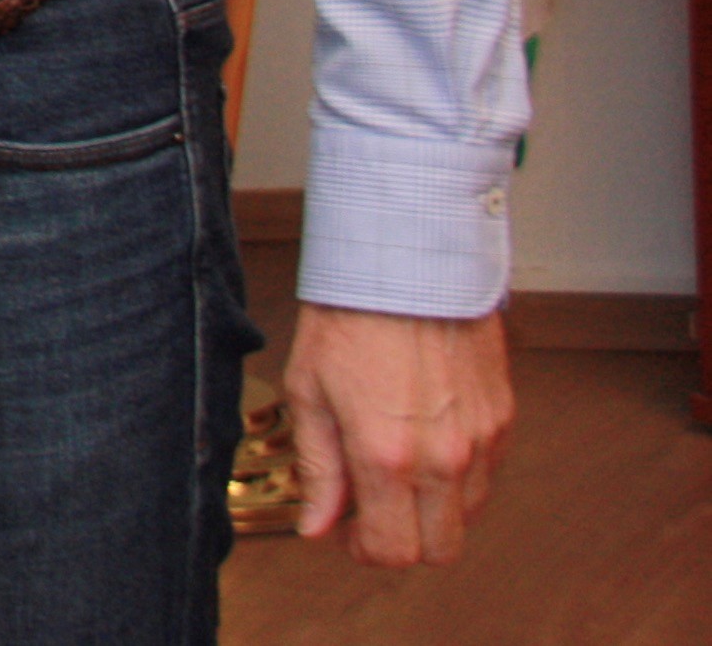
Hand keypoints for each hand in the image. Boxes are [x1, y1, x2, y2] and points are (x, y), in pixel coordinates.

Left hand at [282, 302, 511, 564]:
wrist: (405, 262)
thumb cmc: (349, 316)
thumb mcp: (309, 391)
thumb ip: (318, 469)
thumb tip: (317, 525)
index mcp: (387, 456)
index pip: (392, 550)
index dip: (362, 551)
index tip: (343, 530)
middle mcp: (444, 458)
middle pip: (440, 548)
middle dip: (402, 540)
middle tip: (369, 509)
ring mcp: (481, 440)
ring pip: (469, 515)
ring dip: (432, 509)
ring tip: (393, 468)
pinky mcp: (503, 418)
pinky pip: (488, 475)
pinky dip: (459, 477)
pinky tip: (424, 442)